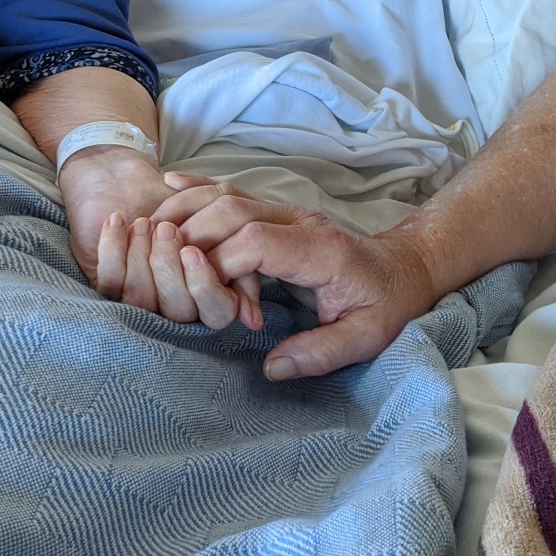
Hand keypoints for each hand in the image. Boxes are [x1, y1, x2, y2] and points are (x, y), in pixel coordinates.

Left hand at [92, 172, 262, 328]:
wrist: (129, 182)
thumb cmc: (185, 206)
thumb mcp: (226, 231)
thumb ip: (242, 262)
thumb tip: (252, 320)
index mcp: (209, 299)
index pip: (216, 312)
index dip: (203, 285)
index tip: (191, 250)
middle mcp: (177, 308)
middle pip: (177, 308)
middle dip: (168, 266)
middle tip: (165, 228)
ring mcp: (141, 302)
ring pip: (142, 299)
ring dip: (141, 256)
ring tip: (145, 222)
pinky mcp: (110, 289)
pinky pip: (110, 283)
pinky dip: (113, 249)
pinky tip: (118, 221)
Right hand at [148, 178, 443, 378]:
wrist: (405, 268)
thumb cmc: (386, 304)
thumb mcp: (367, 337)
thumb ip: (322, 353)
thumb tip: (272, 368)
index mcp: (320, 250)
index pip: (256, 241)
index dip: (222, 265)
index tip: (212, 299)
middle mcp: (300, 221)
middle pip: (232, 211)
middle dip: (193, 239)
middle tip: (169, 272)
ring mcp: (287, 211)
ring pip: (227, 196)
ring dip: (187, 212)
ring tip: (151, 234)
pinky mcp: (278, 211)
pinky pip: (232, 191)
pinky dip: (198, 189)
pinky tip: (167, 187)